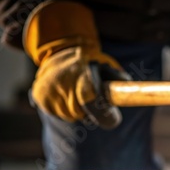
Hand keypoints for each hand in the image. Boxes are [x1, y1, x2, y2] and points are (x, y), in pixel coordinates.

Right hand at [25, 0, 128, 128]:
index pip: (95, 107)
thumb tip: (130, 89)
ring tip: (76, 93)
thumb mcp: (108, 66)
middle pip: (80, 115)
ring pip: (68, 115)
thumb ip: (120, 79)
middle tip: (91, 99)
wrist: (61, 50)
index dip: (105, 116)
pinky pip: (54, 112)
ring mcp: (50, 91)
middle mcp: (65, 86)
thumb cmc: (91, 62)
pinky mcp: (39, 96)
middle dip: (89, 111)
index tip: (113, 119)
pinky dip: (60, 108)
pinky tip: (64, 94)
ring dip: (74, 110)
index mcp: (83, 79)